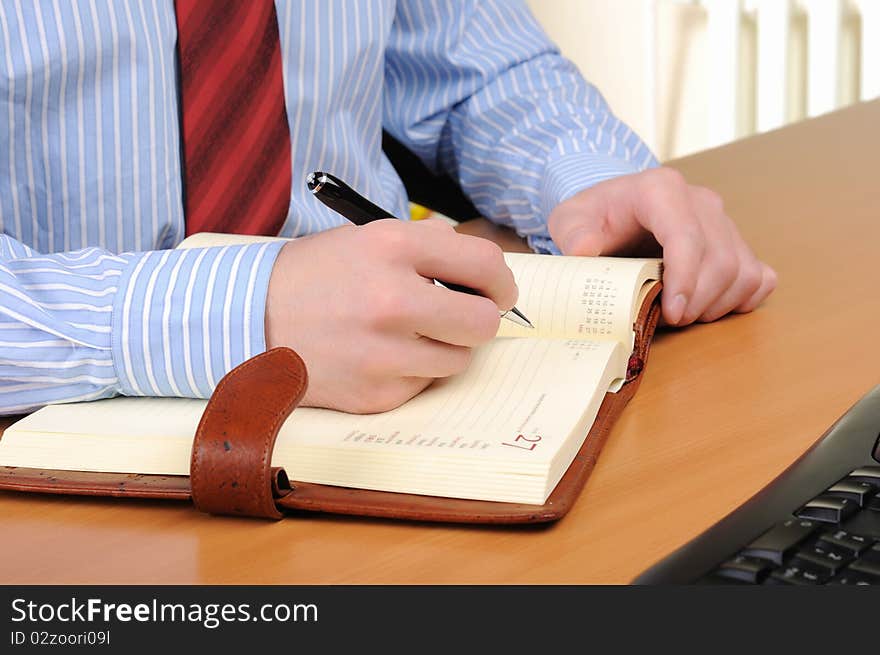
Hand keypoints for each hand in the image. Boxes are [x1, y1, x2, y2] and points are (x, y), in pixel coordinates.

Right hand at [265, 219, 516, 412]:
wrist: (248, 319)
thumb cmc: (315, 276)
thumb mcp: (366, 238)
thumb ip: (427, 247)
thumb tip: (484, 273)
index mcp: (391, 248)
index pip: (484, 265)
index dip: (501, 281)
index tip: (499, 292)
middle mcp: (390, 300)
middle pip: (483, 323)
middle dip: (481, 319)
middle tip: (465, 316)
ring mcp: (382, 353)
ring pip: (459, 360)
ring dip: (446, 347)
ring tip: (411, 335)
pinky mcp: (374, 394)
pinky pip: (424, 384)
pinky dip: (413, 371)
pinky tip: (381, 356)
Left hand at [547, 167, 776, 325]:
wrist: (614, 208)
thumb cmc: (595, 216)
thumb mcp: (570, 220)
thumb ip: (574, 233)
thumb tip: (585, 250)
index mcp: (660, 190)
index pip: (686, 236)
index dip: (685, 279)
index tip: (672, 313)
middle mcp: (700, 201)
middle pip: (720, 260)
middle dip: (697, 301)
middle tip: (668, 322)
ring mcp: (723, 220)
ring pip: (742, 270)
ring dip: (717, 305)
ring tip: (683, 316)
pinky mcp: (736, 241)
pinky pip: (759, 274)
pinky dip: (742, 299)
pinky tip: (711, 306)